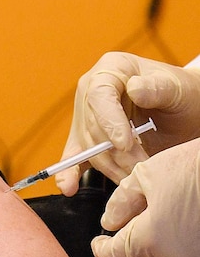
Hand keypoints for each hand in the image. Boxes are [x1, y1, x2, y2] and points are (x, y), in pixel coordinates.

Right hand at [56, 52, 199, 195]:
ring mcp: (88, 116)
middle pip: (92, 126)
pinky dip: (69, 172)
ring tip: (134, 178)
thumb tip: (134, 88)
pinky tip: (69, 186)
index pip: (98, 95)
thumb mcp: (178, 88)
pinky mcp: (89, 139)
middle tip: (141, 168)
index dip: (108, 121)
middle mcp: (92, 91)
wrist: (187, 112)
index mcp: (111, 70)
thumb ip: (157, 87)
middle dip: (116, 152)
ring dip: (110, 167)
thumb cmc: (184, 95)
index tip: (125, 144)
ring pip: (88, 147)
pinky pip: (75, 156)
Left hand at [91, 137, 199, 256]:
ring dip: (152, 241)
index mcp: (148, 241)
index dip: (101, 247)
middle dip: (127, 240)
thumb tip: (109, 219)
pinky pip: (184, 256)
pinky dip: (175, 242)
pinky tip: (178, 217)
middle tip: (127, 216)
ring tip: (156, 210)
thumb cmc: (196, 169)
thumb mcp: (147, 175)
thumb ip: (121, 201)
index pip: (112, 255)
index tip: (97, 242)